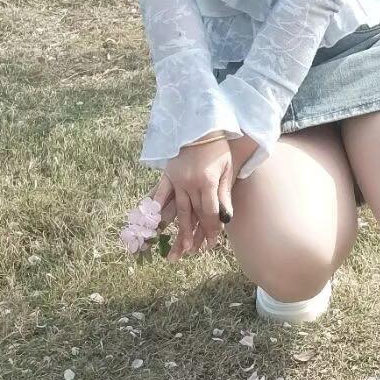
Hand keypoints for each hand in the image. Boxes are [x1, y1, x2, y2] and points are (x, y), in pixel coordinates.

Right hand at [152, 138, 234, 259]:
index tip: (213, 243)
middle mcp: (190, 182)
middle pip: (194, 214)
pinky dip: (156, 209)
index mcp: (207, 181)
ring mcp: (176, 179)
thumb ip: (224, 194)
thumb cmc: (218, 149)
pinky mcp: (167, 175)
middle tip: (197, 252)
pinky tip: (153, 223)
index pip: (210, 212)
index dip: (212, 229)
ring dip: (179, 230)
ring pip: (177, 210)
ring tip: (179, 248)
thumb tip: (225, 218)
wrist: (201, 126)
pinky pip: (160, 195)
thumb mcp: (226, 169)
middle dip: (196, 235)